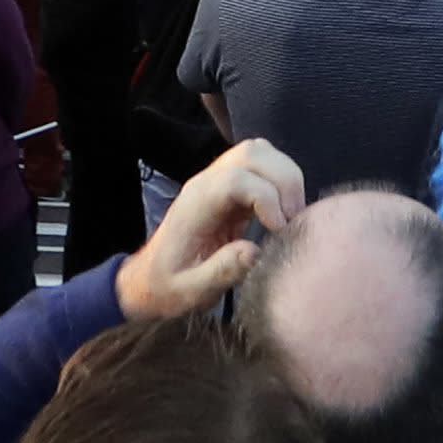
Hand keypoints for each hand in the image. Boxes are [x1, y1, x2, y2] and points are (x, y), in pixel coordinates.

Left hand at [118, 137, 304, 319]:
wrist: (149, 280)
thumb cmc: (167, 287)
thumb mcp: (189, 291)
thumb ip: (220, 271)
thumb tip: (254, 250)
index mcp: (195, 204)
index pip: (236, 178)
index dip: (266, 197)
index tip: (279, 230)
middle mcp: (206, 183)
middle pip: (252, 153)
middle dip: (284, 181)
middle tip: (293, 221)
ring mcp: (218, 181)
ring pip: (260, 152)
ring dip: (285, 177)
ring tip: (292, 215)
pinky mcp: (231, 188)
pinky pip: (262, 166)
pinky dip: (281, 182)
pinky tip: (283, 213)